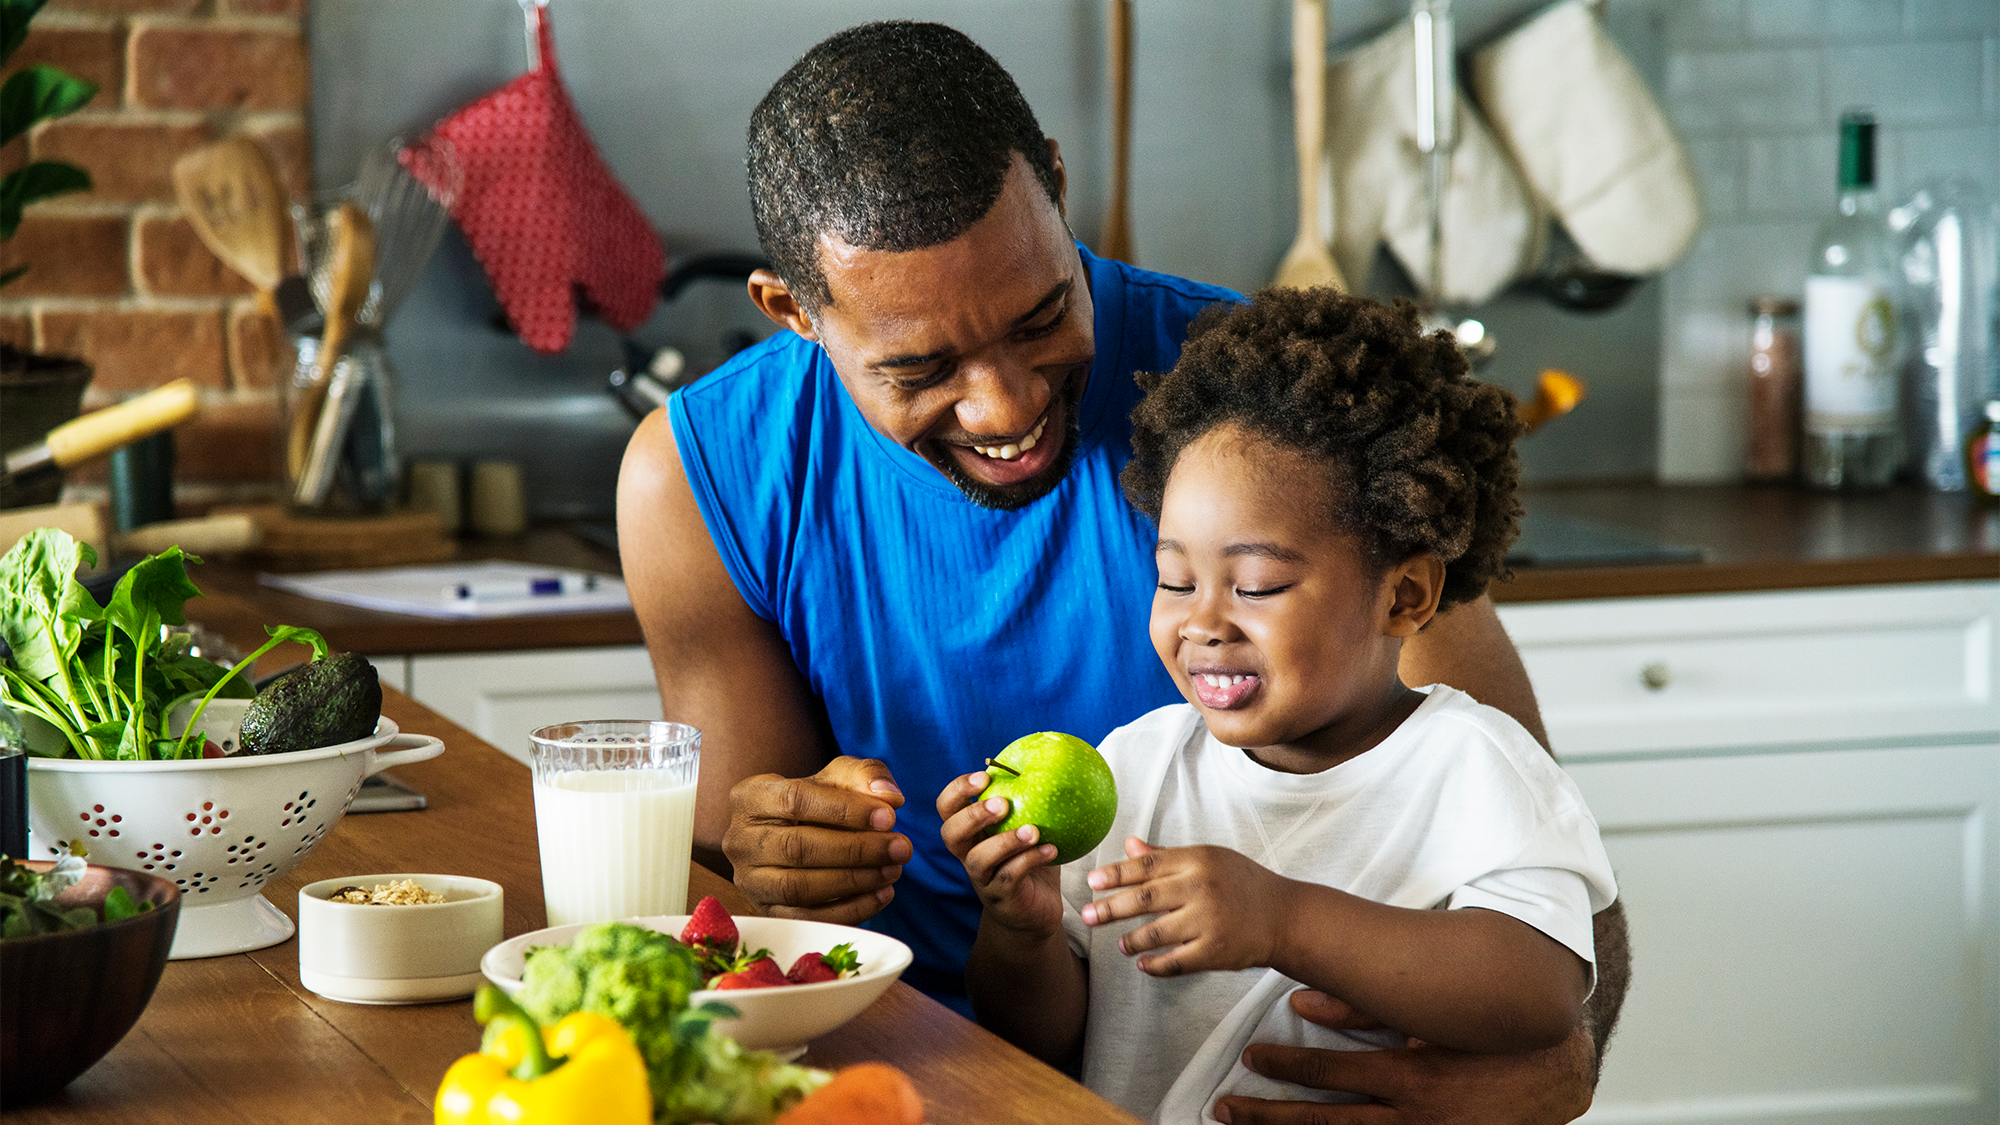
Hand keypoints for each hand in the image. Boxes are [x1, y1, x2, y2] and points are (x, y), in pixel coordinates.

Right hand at [722, 756, 912, 924]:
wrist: (794, 838)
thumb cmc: (819, 803)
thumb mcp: (839, 777)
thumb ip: (865, 776)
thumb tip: (889, 796)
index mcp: (751, 796)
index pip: (796, 800)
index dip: (845, 810)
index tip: (889, 816)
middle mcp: (740, 840)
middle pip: (798, 848)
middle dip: (856, 850)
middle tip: (900, 848)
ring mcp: (749, 880)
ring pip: (799, 887)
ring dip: (854, 881)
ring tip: (894, 870)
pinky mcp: (765, 912)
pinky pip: (806, 919)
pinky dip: (849, 910)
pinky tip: (882, 894)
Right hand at [937, 770, 1063, 938]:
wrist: (1035, 912)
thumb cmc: (1031, 863)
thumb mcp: (1029, 828)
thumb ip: (1031, 802)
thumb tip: (1049, 760)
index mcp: (971, 833)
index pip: (947, 808)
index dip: (957, 790)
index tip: (984, 775)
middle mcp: (969, 855)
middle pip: (951, 834)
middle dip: (972, 815)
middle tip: (1002, 803)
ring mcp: (983, 879)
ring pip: (979, 859)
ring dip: (1005, 841)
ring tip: (1033, 831)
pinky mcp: (1001, 899)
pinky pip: (1010, 878)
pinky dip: (1030, 861)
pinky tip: (1052, 850)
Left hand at [1081, 837, 1290, 976]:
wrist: (1284, 916)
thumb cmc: (1241, 883)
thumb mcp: (1208, 859)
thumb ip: (1166, 855)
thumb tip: (1129, 844)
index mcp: (1198, 860)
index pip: (1147, 865)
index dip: (1116, 874)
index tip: (1092, 881)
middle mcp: (1201, 888)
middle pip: (1145, 898)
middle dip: (1110, 908)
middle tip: (1087, 915)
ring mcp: (1209, 921)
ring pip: (1155, 933)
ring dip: (1132, 940)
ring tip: (1120, 944)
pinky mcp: (1216, 951)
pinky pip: (1175, 962)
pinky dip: (1155, 966)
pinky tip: (1143, 965)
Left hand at [1211, 991, 1594, 1124]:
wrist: (1553, 1078)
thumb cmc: (1486, 1037)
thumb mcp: (1428, 1017)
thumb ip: (1363, 1008)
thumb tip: (1302, 999)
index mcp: (1409, 1078)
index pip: (1330, 1073)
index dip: (1286, 1064)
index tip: (1250, 1055)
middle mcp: (1409, 1118)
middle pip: (1322, 1121)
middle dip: (1267, 1116)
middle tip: (1224, 1107)